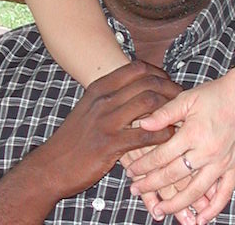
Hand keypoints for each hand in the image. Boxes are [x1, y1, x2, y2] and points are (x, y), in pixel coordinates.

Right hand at [29, 60, 181, 200]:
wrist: (51, 166)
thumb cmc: (73, 140)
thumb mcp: (88, 109)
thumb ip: (109, 98)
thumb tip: (134, 91)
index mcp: (99, 88)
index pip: (137, 68)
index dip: (160, 73)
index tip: (170, 83)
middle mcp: (104, 99)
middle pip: (148, 82)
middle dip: (171, 88)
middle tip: (183, 100)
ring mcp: (106, 120)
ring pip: (149, 101)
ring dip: (171, 108)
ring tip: (181, 118)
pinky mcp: (110, 144)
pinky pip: (146, 134)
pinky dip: (164, 134)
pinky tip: (170, 138)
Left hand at [124, 69, 234, 221]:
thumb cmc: (217, 94)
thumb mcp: (187, 98)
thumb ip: (164, 113)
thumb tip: (142, 124)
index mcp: (193, 133)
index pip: (162, 155)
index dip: (143, 165)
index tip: (130, 171)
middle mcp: (207, 151)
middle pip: (174, 176)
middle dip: (151, 185)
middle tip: (135, 190)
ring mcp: (223, 162)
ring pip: (196, 191)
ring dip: (176, 204)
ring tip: (160, 210)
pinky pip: (224, 194)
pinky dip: (213, 209)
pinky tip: (200, 219)